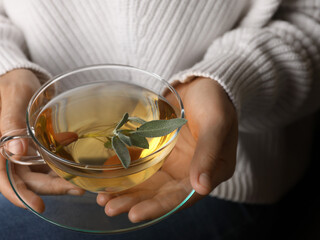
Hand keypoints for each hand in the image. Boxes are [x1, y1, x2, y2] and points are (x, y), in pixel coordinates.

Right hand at [0, 69, 83, 211]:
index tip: (36, 204)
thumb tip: (15, 151)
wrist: (17, 77)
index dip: (16, 192)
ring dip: (54, 182)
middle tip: (73, 190)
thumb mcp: (15, 95)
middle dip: (46, 188)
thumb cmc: (14, 82)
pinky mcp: (27, 148)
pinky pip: (41, 165)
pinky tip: (73, 172)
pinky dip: (56, 170)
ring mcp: (14, 150)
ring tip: (78, 185)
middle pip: (20, 177)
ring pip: (33, 174)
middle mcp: (0, 148)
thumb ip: (12, 121)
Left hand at [96, 77, 237, 221]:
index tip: (135, 214)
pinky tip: (106, 176)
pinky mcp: (159, 151)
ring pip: (148, 183)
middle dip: (135, 203)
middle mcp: (189, 172)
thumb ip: (208, 155)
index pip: (182, 196)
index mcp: (209, 172)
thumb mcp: (216, 124)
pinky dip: (125, 172)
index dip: (159, 207)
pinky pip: (141, 165)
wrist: (203, 83)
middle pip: (161, 194)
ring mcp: (173, 162)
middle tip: (110, 208)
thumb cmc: (215, 101)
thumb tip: (201, 188)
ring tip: (102, 199)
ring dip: (126, 192)